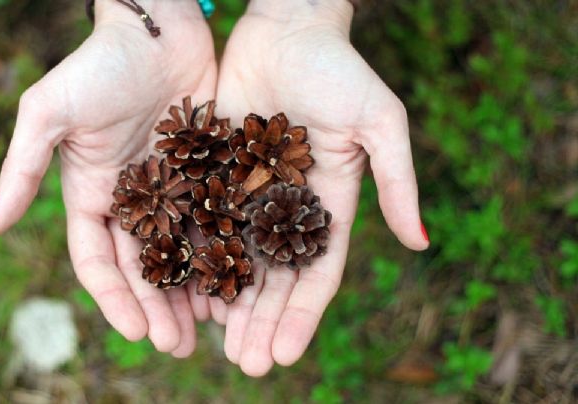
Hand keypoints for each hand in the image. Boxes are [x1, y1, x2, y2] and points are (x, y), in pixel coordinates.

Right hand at [0, 0, 215, 356]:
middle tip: (179, 347)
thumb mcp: (49, 113)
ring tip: (214, 329)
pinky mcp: (207, 173)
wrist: (157, 26)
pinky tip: (241, 281)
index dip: (115, 299)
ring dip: (195, 292)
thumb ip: (21, 170)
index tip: (137, 333)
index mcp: (92, 193)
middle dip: (158, 309)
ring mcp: (172, 189)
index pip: (98, 261)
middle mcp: (132, 198)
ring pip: (183, 251)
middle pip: (144, 267)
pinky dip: (225, 253)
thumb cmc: (98, 64)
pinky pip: (216, 221)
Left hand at [207, 0, 429, 375]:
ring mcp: (250, 192)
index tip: (285, 354)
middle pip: (274, 277)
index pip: (316, 272)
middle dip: (261, 321)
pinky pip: (204, 221)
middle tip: (246, 365)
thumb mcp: (380, 122)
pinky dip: (197, 256)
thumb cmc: (339, 69)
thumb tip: (421, 244)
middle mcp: (288, 206)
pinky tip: (183, 289)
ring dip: (227, 302)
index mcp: (329, 203)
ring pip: (236, 257)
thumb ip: (398, 180)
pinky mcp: (216, 172)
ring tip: (212, 343)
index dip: (303, 315)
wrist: (286, 27)